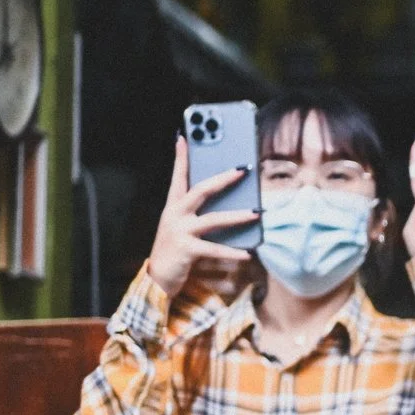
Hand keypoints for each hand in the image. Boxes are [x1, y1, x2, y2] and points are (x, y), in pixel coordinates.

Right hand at [145, 137, 255, 296]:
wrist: (157, 278)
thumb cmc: (175, 248)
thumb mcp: (182, 225)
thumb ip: (197, 211)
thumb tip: (226, 199)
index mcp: (173, 206)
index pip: (178, 176)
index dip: (181, 157)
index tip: (184, 137)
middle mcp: (175, 214)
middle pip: (201, 190)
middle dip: (223, 179)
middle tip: (242, 169)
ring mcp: (180, 231)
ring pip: (213, 219)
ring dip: (237, 216)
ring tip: (257, 213)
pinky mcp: (186, 250)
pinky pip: (214, 249)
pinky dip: (232, 252)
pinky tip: (247, 253)